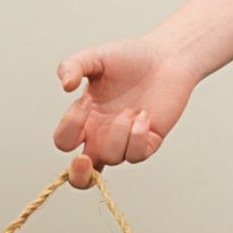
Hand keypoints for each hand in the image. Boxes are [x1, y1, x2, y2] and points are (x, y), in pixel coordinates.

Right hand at [53, 35, 197, 188]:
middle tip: (83, 159)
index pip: (65, 141)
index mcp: (86, 118)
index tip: (85, 103)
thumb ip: (73, 65)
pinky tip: (145, 115)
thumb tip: (65, 86)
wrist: (167, 57)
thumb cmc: (130, 58)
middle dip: (79, 175)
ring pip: (112, 158)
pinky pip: (137, 154)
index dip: (69, 129)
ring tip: (131, 110)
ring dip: (118, 134)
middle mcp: (102, 134)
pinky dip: (138, 136)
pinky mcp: (149, 142)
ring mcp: (126, 140)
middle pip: (83, 175)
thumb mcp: (96, 57)